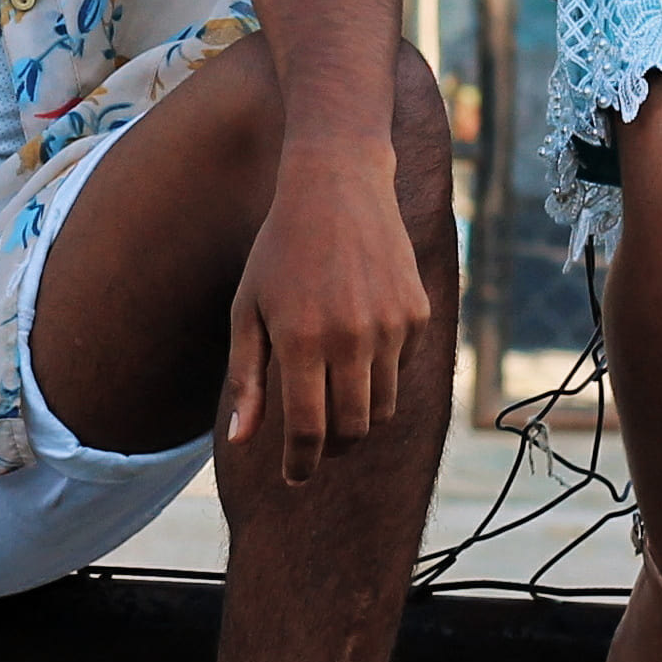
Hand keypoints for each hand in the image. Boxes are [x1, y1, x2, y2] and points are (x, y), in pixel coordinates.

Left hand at [222, 142, 433, 483]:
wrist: (338, 184)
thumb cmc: (280, 250)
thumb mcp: (248, 309)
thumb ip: (246, 378)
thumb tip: (243, 440)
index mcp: (301, 340)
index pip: (308, 431)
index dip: (300, 465)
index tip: (293, 477)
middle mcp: (351, 338)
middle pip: (351, 431)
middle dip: (331, 450)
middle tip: (314, 447)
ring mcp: (390, 326)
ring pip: (382, 408)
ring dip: (357, 418)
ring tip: (334, 400)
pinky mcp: (417, 313)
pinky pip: (402, 370)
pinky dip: (381, 378)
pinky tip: (359, 350)